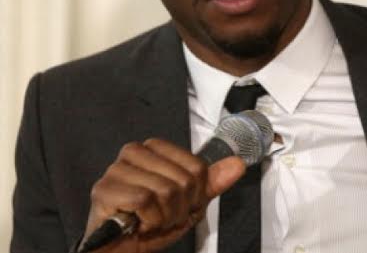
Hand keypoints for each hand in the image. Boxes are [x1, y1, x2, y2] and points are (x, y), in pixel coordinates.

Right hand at [79, 138, 245, 252]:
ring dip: (164, 217)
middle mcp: (134, 152)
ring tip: (151, 220)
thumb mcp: (187, 202)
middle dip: (179, 208)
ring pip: (165, 190)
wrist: (119, 251)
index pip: (196, 166)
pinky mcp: (104, 189)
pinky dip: (148, 221)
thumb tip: (237, 164)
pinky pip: (144, 201)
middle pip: (183, 179)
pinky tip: (138, 224)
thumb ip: (211, 182)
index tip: (181, 203)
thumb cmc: (150, 223)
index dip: (195, 193)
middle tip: (163, 215)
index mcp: (154, 148)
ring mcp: (117, 169)